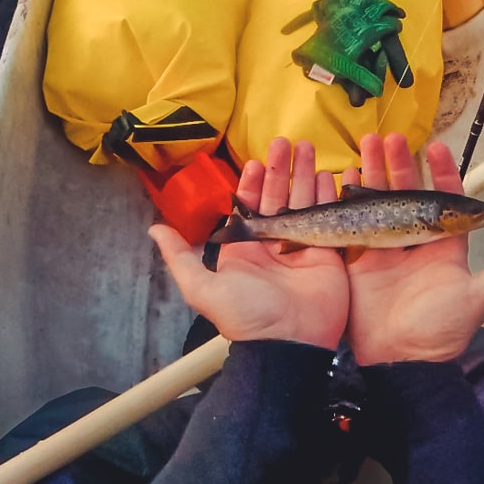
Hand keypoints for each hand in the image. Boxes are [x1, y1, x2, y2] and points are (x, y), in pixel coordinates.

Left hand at [152, 138, 348, 349]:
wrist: (287, 342)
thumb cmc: (245, 315)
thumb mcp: (202, 287)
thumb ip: (180, 257)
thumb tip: (154, 229)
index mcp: (245, 248)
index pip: (249, 206)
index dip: (253, 182)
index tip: (256, 161)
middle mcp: (274, 243)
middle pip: (278, 196)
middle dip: (281, 169)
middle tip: (285, 142)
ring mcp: (302, 245)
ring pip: (304, 200)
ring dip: (305, 174)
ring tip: (308, 148)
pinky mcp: (328, 252)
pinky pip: (328, 216)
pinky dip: (328, 195)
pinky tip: (329, 175)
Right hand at [343, 133, 483, 364]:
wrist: (402, 359)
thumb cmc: (442, 331)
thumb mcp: (481, 296)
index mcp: (444, 244)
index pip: (443, 197)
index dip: (441, 171)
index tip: (436, 148)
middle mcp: (415, 239)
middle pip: (407, 191)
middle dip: (400, 163)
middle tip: (394, 138)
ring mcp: (386, 246)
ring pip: (380, 199)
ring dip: (375, 172)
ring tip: (370, 144)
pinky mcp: (360, 257)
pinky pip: (354, 221)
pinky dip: (350, 198)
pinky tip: (347, 177)